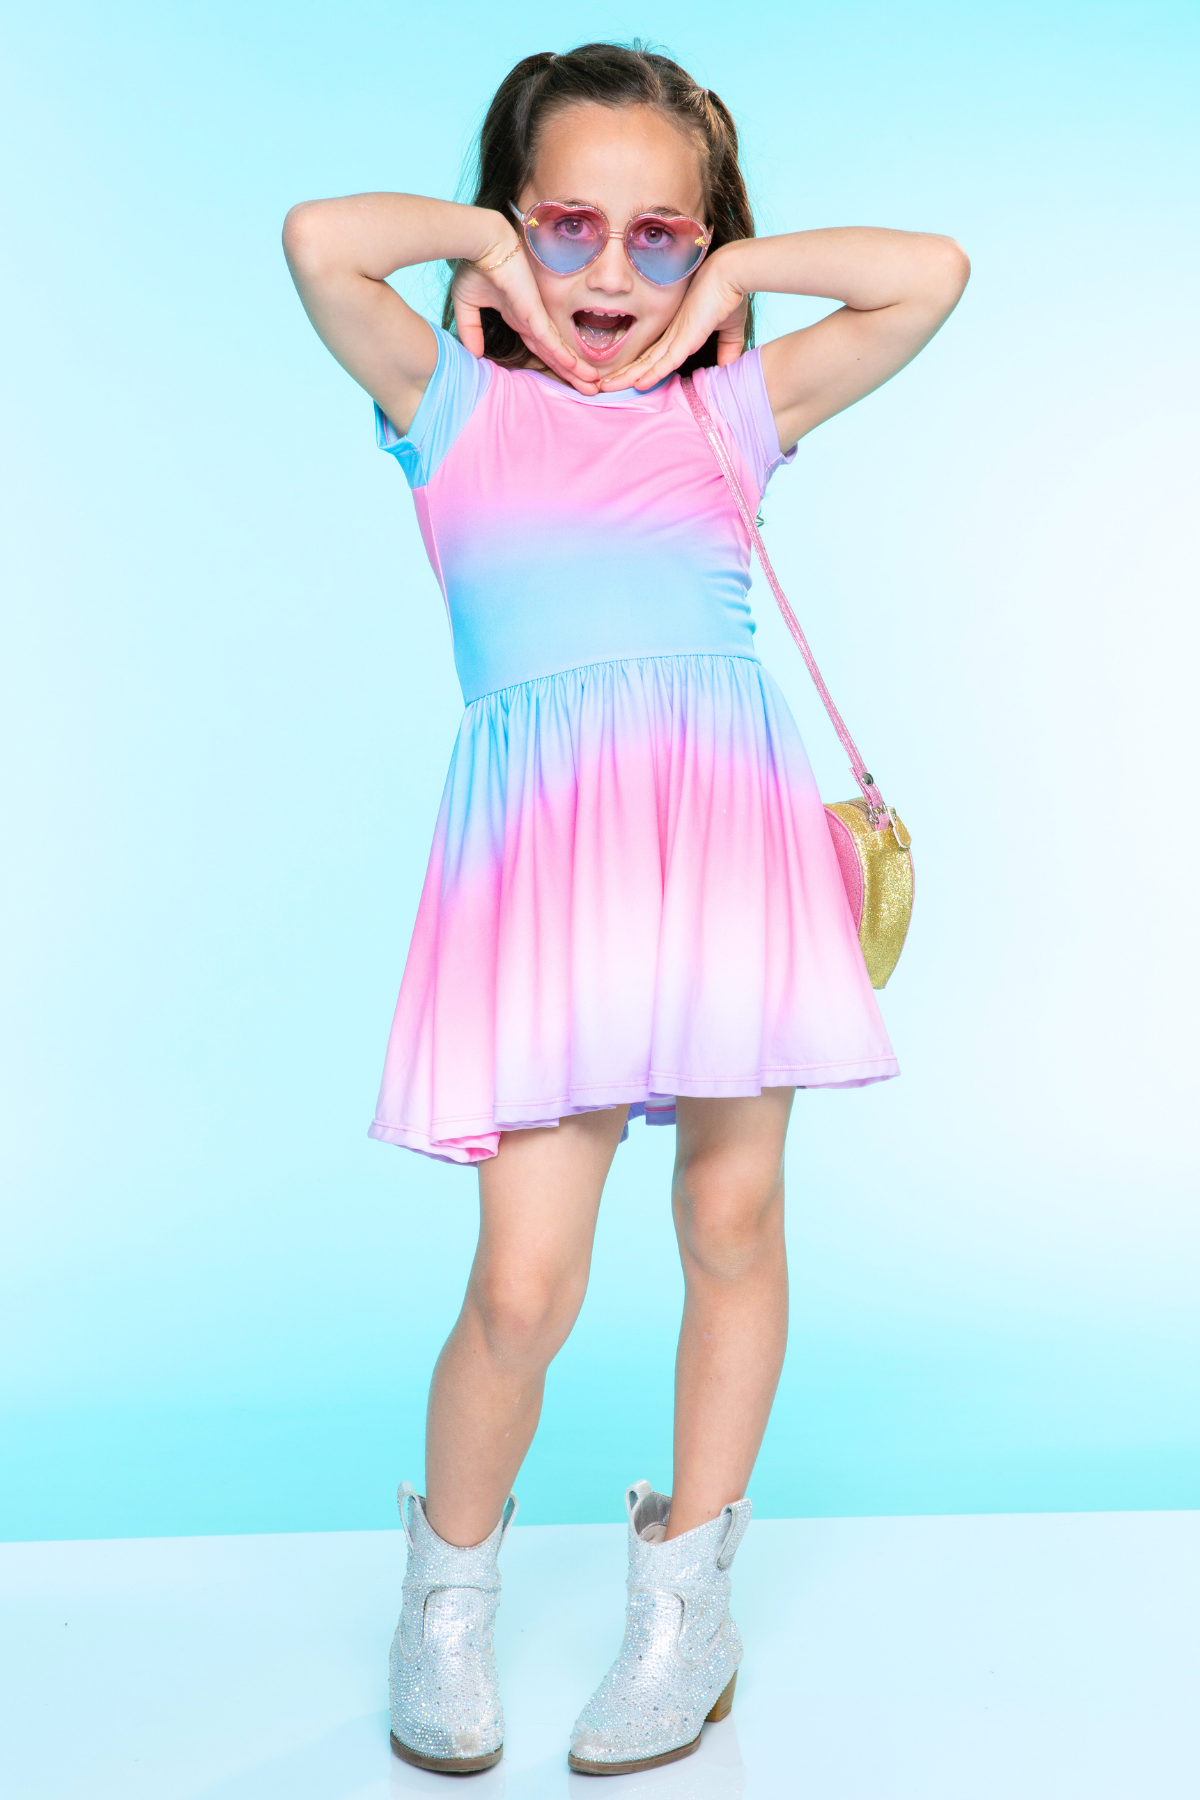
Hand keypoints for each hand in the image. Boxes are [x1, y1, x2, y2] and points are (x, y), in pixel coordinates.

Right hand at [453, 236, 599, 392]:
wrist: (481, 243)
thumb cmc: (475, 265)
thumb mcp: (468, 305)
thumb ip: (470, 330)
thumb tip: (474, 355)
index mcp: (519, 317)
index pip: (540, 348)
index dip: (553, 366)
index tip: (566, 381)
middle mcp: (530, 319)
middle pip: (555, 354)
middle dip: (573, 374)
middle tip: (592, 391)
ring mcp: (534, 316)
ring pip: (558, 350)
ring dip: (575, 370)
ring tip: (593, 388)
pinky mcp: (533, 311)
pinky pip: (550, 339)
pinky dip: (562, 355)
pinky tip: (575, 369)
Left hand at [598, 250, 748, 391]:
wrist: (732, 273)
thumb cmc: (730, 294)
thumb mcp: (730, 329)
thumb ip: (728, 349)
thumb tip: (727, 367)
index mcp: (680, 333)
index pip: (653, 356)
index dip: (638, 370)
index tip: (625, 381)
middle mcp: (673, 335)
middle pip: (642, 361)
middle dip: (622, 375)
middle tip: (602, 385)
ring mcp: (677, 336)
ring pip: (647, 363)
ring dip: (626, 377)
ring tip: (605, 387)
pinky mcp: (686, 337)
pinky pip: (665, 360)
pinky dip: (652, 374)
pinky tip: (638, 385)